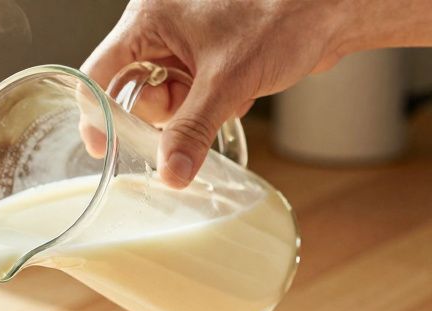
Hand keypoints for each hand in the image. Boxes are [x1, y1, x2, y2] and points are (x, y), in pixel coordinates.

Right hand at [83, 0, 350, 186]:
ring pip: (165, 100)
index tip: (102, 149)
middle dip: (160, 114)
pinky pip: (191, 99)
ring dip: (190, 113)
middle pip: (132, 91)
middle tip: (184, 120)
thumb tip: (169, 173)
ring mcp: (184, 45)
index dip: (97, 112)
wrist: (333, 10)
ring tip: (225, 99)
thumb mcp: (228, 81)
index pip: (100, 72)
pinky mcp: (207, 60)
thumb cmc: (282, 16)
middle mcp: (160, 29)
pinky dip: (209, 108)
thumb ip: (192, 130)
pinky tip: (235, 97)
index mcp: (149, 18)